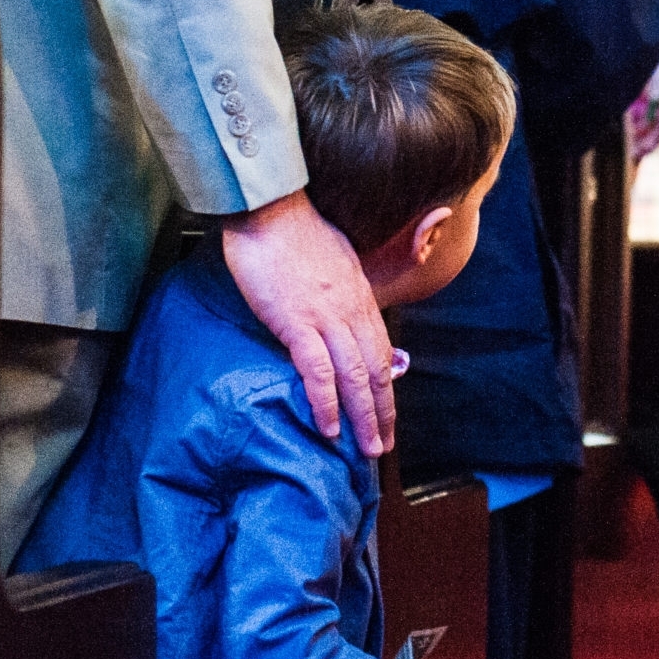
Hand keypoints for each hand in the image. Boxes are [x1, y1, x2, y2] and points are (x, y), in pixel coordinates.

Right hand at [223, 189, 394, 454]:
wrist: (271, 209)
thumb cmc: (297, 232)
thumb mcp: (336, 262)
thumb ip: (343, 292)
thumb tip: (343, 314)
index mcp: (361, 298)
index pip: (382, 352)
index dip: (387, 388)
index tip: (387, 414)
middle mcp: (352, 312)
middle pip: (376, 371)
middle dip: (383, 412)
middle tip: (383, 447)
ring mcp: (327, 318)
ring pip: (355, 377)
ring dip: (363, 417)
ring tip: (366, 449)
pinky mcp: (297, 323)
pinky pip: (318, 371)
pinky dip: (326, 402)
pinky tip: (330, 427)